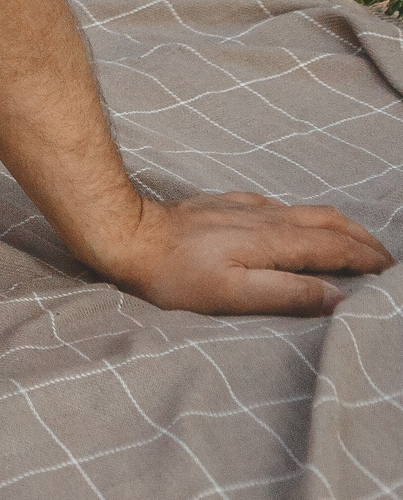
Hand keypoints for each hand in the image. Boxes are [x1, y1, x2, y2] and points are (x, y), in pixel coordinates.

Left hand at [86, 190, 392, 315]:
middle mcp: (264, 217)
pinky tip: (294, 222)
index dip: (366, 258)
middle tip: (383, 256)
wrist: (124, 233)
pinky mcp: (221, 205)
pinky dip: (300, 216)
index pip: (334, 247)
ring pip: (303, 211)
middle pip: (326, 222)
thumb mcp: (232, 294)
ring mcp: (241, 207)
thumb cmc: (174, 273)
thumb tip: (337, 294)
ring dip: (335, 225)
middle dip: (360, 238)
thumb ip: (287, 293)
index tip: (390, 270)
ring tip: (353, 240)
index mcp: (274, 241)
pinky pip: (275, 206)